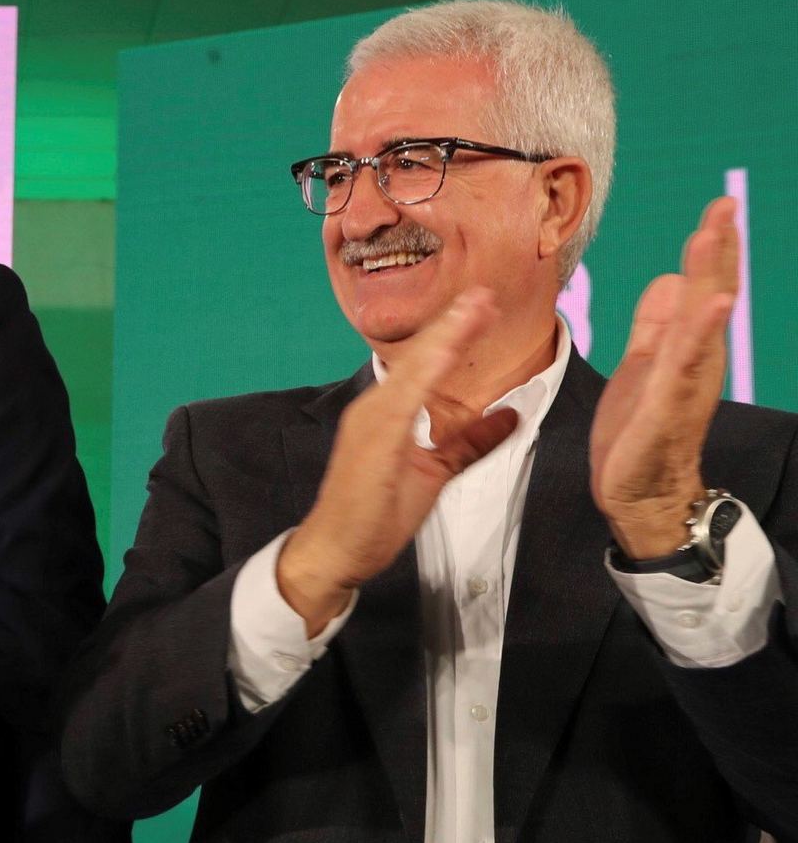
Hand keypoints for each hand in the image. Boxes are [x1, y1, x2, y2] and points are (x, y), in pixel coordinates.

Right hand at [278, 288, 520, 634]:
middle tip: (486, 294)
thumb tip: (507, 417)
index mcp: (389, 412)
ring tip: (474, 307)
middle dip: (453, 323)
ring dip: (445, 335)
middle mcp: (376, 407)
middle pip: (420, 356)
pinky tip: (447, 349)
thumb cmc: (375, 515)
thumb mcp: (433, 473)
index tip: (482, 307)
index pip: (428, 365)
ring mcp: (371, 419)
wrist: (335, 548)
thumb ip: (467, 443)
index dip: (455, 335)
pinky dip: (427, 369)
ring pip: (414, 367)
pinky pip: (405, 396)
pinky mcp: (373, 436)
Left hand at [591, 196, 738, 557]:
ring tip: (716, 235)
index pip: (701, 288)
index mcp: (686, 346)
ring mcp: (685, 381)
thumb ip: (657, 322)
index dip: (710, 249)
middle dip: (717, 249)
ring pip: (701, 319)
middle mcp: (696, 358)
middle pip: (709, 294)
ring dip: (710, 276)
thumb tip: (672, 278)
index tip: (719, 207)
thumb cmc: (639, 430)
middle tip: (725, 204)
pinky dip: (702, 331)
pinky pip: (686, 364)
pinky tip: (716, 302)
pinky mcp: (667, 405)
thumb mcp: (644, 361)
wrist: (636, 490)